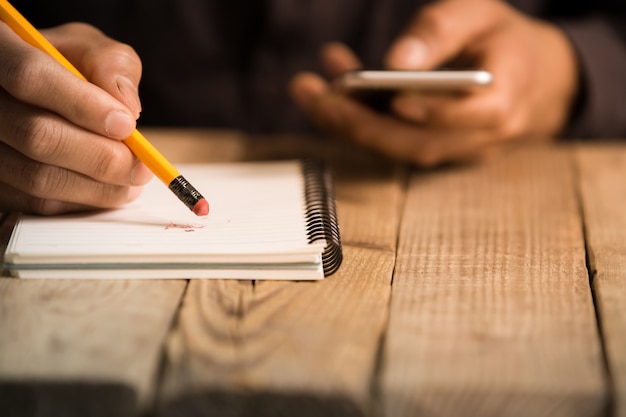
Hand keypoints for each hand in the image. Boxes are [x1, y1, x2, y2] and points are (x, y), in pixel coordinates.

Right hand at [0, 22, 150, 213]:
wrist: (30, 93)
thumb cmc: (62, 66)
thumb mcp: (88, 49)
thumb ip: (112, 65)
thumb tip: (127, 108)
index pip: (31, 77)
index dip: (83, 105)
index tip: (126, 125)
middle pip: (37, 136)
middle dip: (102, 157)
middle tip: (140, 165)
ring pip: (37, 177)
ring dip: (97, 187)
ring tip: (131, 178)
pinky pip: (36, 202)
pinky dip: (81, 201)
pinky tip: (105, 188)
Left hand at [290, 0, 578, 165]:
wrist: (527, 78)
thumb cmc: (500, 40)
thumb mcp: (480, 14)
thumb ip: (443, 30)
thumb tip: (397, 60)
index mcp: (505, 102)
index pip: (474, 117)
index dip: (434, 113)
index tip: (397, 98)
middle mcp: (477, 138)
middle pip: (419, 142)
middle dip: (362, 123)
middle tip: (316, 95)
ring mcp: (451, 151)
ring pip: (397, 146)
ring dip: (347, 122)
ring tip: (307, 89)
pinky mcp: (429, 150)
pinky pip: (391, 141)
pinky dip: (356, 120)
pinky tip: (328, 93)